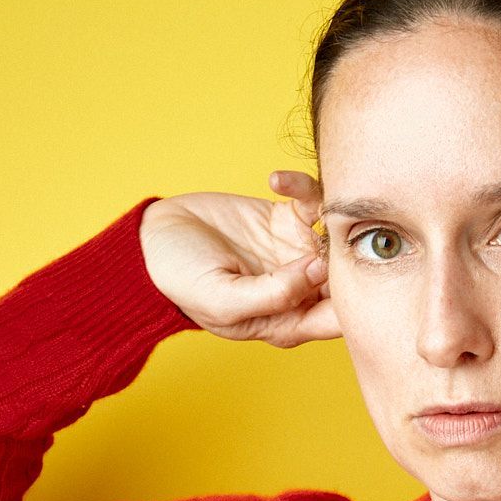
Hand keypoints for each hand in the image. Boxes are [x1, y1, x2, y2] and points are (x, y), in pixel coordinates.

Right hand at [140, 175, 335, 342]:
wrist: (150, 245)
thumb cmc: (181, 283)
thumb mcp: (223, 301)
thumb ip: (274, 295)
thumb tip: (319, 271)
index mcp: (289, 322)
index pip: (340, 318)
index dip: (350, 294)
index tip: (330, 266)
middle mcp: (300, 290)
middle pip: (348, 274)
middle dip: (347, 249)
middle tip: (323, 228)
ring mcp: (295, 253)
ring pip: (336, 233)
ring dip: (328, 213)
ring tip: (298, 200)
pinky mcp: (285, 219)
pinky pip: (311, 200)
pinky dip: (302, 185)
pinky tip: (275, 179)